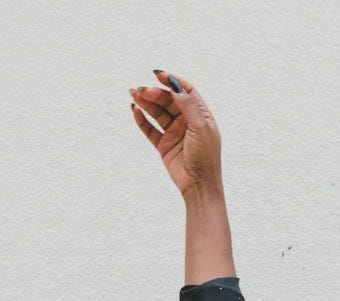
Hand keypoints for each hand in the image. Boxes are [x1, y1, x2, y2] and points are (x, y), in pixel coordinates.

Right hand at [130, 71, 222, 200]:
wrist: (199, 185)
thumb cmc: (206, 157)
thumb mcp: (200, 128)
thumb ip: (188, 105)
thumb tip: (175, 85)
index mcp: (200, 115)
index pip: (185, 91)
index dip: (172, 81)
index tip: (159, 75)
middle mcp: (187, 122)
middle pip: (169, 100)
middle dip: (155, 93)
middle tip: (143, 90)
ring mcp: (175, 133)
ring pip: (158, 113)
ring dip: (146, 103)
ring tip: (134, 94)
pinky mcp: (164, 145)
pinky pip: (151, 130)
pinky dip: (142, 120)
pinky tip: (135, 111)